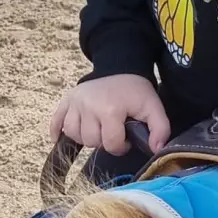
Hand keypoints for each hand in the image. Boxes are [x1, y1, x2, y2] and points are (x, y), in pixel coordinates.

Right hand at [50, 75, 170, 156]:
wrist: (119, 66)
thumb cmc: (135, 91)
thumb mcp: (153, 107)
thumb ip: (160, 129)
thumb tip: (156, 150)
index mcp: (110, 110)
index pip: (111, 144)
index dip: (121, 146)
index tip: (126, 138)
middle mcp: (89, 106)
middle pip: (91, 141)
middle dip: (103, 141)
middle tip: (112, 131)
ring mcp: (76, 102)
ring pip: (73, 134)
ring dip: (85, 137)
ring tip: (96, 128)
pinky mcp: (67, 100)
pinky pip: (56, 121)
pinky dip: (58, 130)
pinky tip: (60, 138)